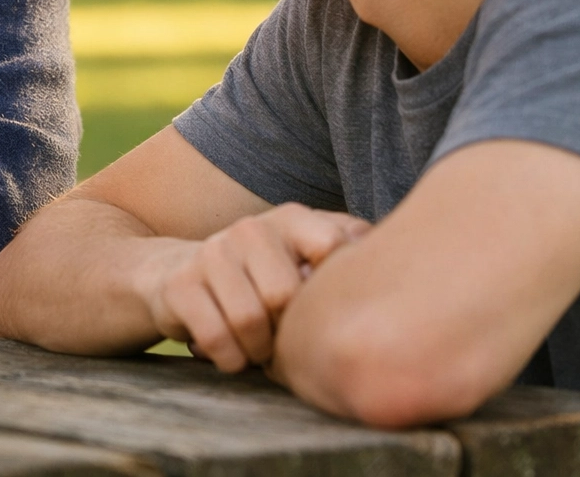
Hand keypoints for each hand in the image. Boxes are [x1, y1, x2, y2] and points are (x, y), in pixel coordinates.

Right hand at [140, 203, 367, 372]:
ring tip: (259, 350)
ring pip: (250, 320)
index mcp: (290, 219)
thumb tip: (402, 261)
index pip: (331, 247)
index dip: (332, 291)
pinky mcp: (180, 286)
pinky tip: (233, 354)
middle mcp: (250, 229)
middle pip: (285, 295)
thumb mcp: (305, 257)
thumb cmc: (262, 278)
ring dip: (258, 351)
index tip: (325, 311)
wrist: (177, 275)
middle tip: (284, 340)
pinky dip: (230, 359)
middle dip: (286, 332)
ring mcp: (211, 253)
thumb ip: (349, 251)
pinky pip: (217, 337)